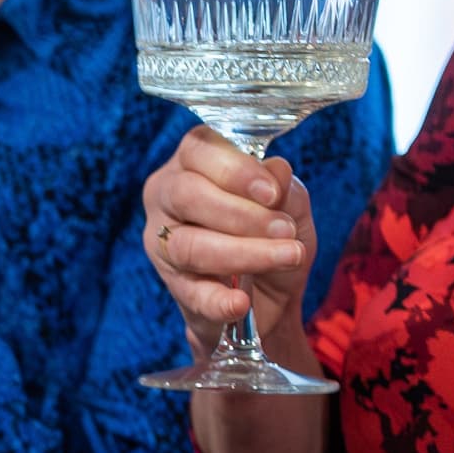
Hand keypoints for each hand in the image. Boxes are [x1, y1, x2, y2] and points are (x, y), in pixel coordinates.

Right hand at [143, 128, 321, 362]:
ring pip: (188, 244)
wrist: (268, 296)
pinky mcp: (173, 286)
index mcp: (193, 165)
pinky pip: (190, 292)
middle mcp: (167, 199)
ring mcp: (162, 244)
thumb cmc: (272, 236)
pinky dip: (218, 299)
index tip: (272, 193)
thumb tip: (277, 170)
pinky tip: (240, 302)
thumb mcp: (290, 208)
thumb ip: (285, 188)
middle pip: (187, 195)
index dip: (235, 169)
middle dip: (241, 214)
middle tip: (286, 230)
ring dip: (242, 253)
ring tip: (286, 258)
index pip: (198, 150)